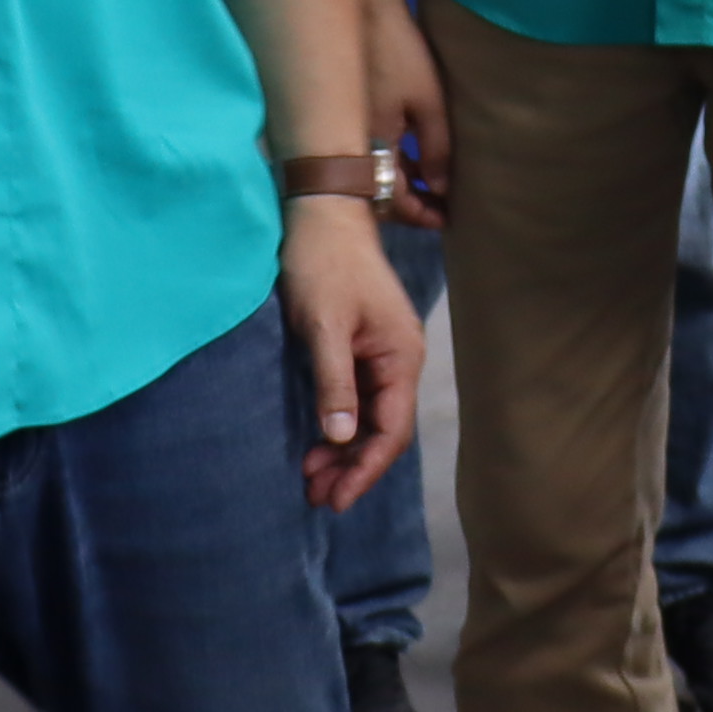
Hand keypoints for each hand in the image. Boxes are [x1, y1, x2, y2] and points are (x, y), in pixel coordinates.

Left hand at [282, 196, 425, 512]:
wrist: (322, 212)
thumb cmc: (323, 263)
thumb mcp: (324, 325)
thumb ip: (334, 381)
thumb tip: (342, 437)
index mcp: (401, 356)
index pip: (391, 429)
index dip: (365, 468)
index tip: (336, 499)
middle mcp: (400, 360)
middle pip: (384, 429)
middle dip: (353, 467)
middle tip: (315, 497)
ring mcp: (383, 354)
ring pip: (370, 418)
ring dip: (344, 450)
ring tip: (311, 479)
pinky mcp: (363, 348)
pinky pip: (358, 399)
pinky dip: (339, 425)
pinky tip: (319, 443)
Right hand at [363, 0, 449, 222]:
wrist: (362, 12)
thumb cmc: (398, 53)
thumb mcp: (427, 101)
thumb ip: (436, 148)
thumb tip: (441, 187)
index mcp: (371, 147)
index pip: (393, 200)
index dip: (421, 215)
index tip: (445, 219)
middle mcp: (352, 146)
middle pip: (378, 195)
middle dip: (409, 206)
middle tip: (439, 209)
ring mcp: (347, 132)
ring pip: (372, 175)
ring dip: (400, 186)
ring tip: (431, 188)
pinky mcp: (348, 117)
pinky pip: (365, 154)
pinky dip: (388, 164)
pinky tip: (411, 161)